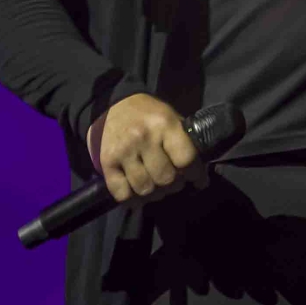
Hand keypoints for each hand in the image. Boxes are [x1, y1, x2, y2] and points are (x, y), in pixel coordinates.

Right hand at [86, 93, 209, 208]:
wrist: (114, 105)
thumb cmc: (149, 114)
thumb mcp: (171, 117)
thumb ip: (183, 141)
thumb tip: (198, 170)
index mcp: (165, 124)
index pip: (186, 159)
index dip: (195, 174)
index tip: (198, 180)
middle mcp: (144, 137)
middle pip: (165, 179)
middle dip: (174, 185)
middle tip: (174, 181)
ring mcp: (123, 151)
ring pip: (145, 190)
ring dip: (155, 193)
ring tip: (157, 186)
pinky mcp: (107, 163)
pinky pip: (123, 195)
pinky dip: (133, 199)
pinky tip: (138, 191)